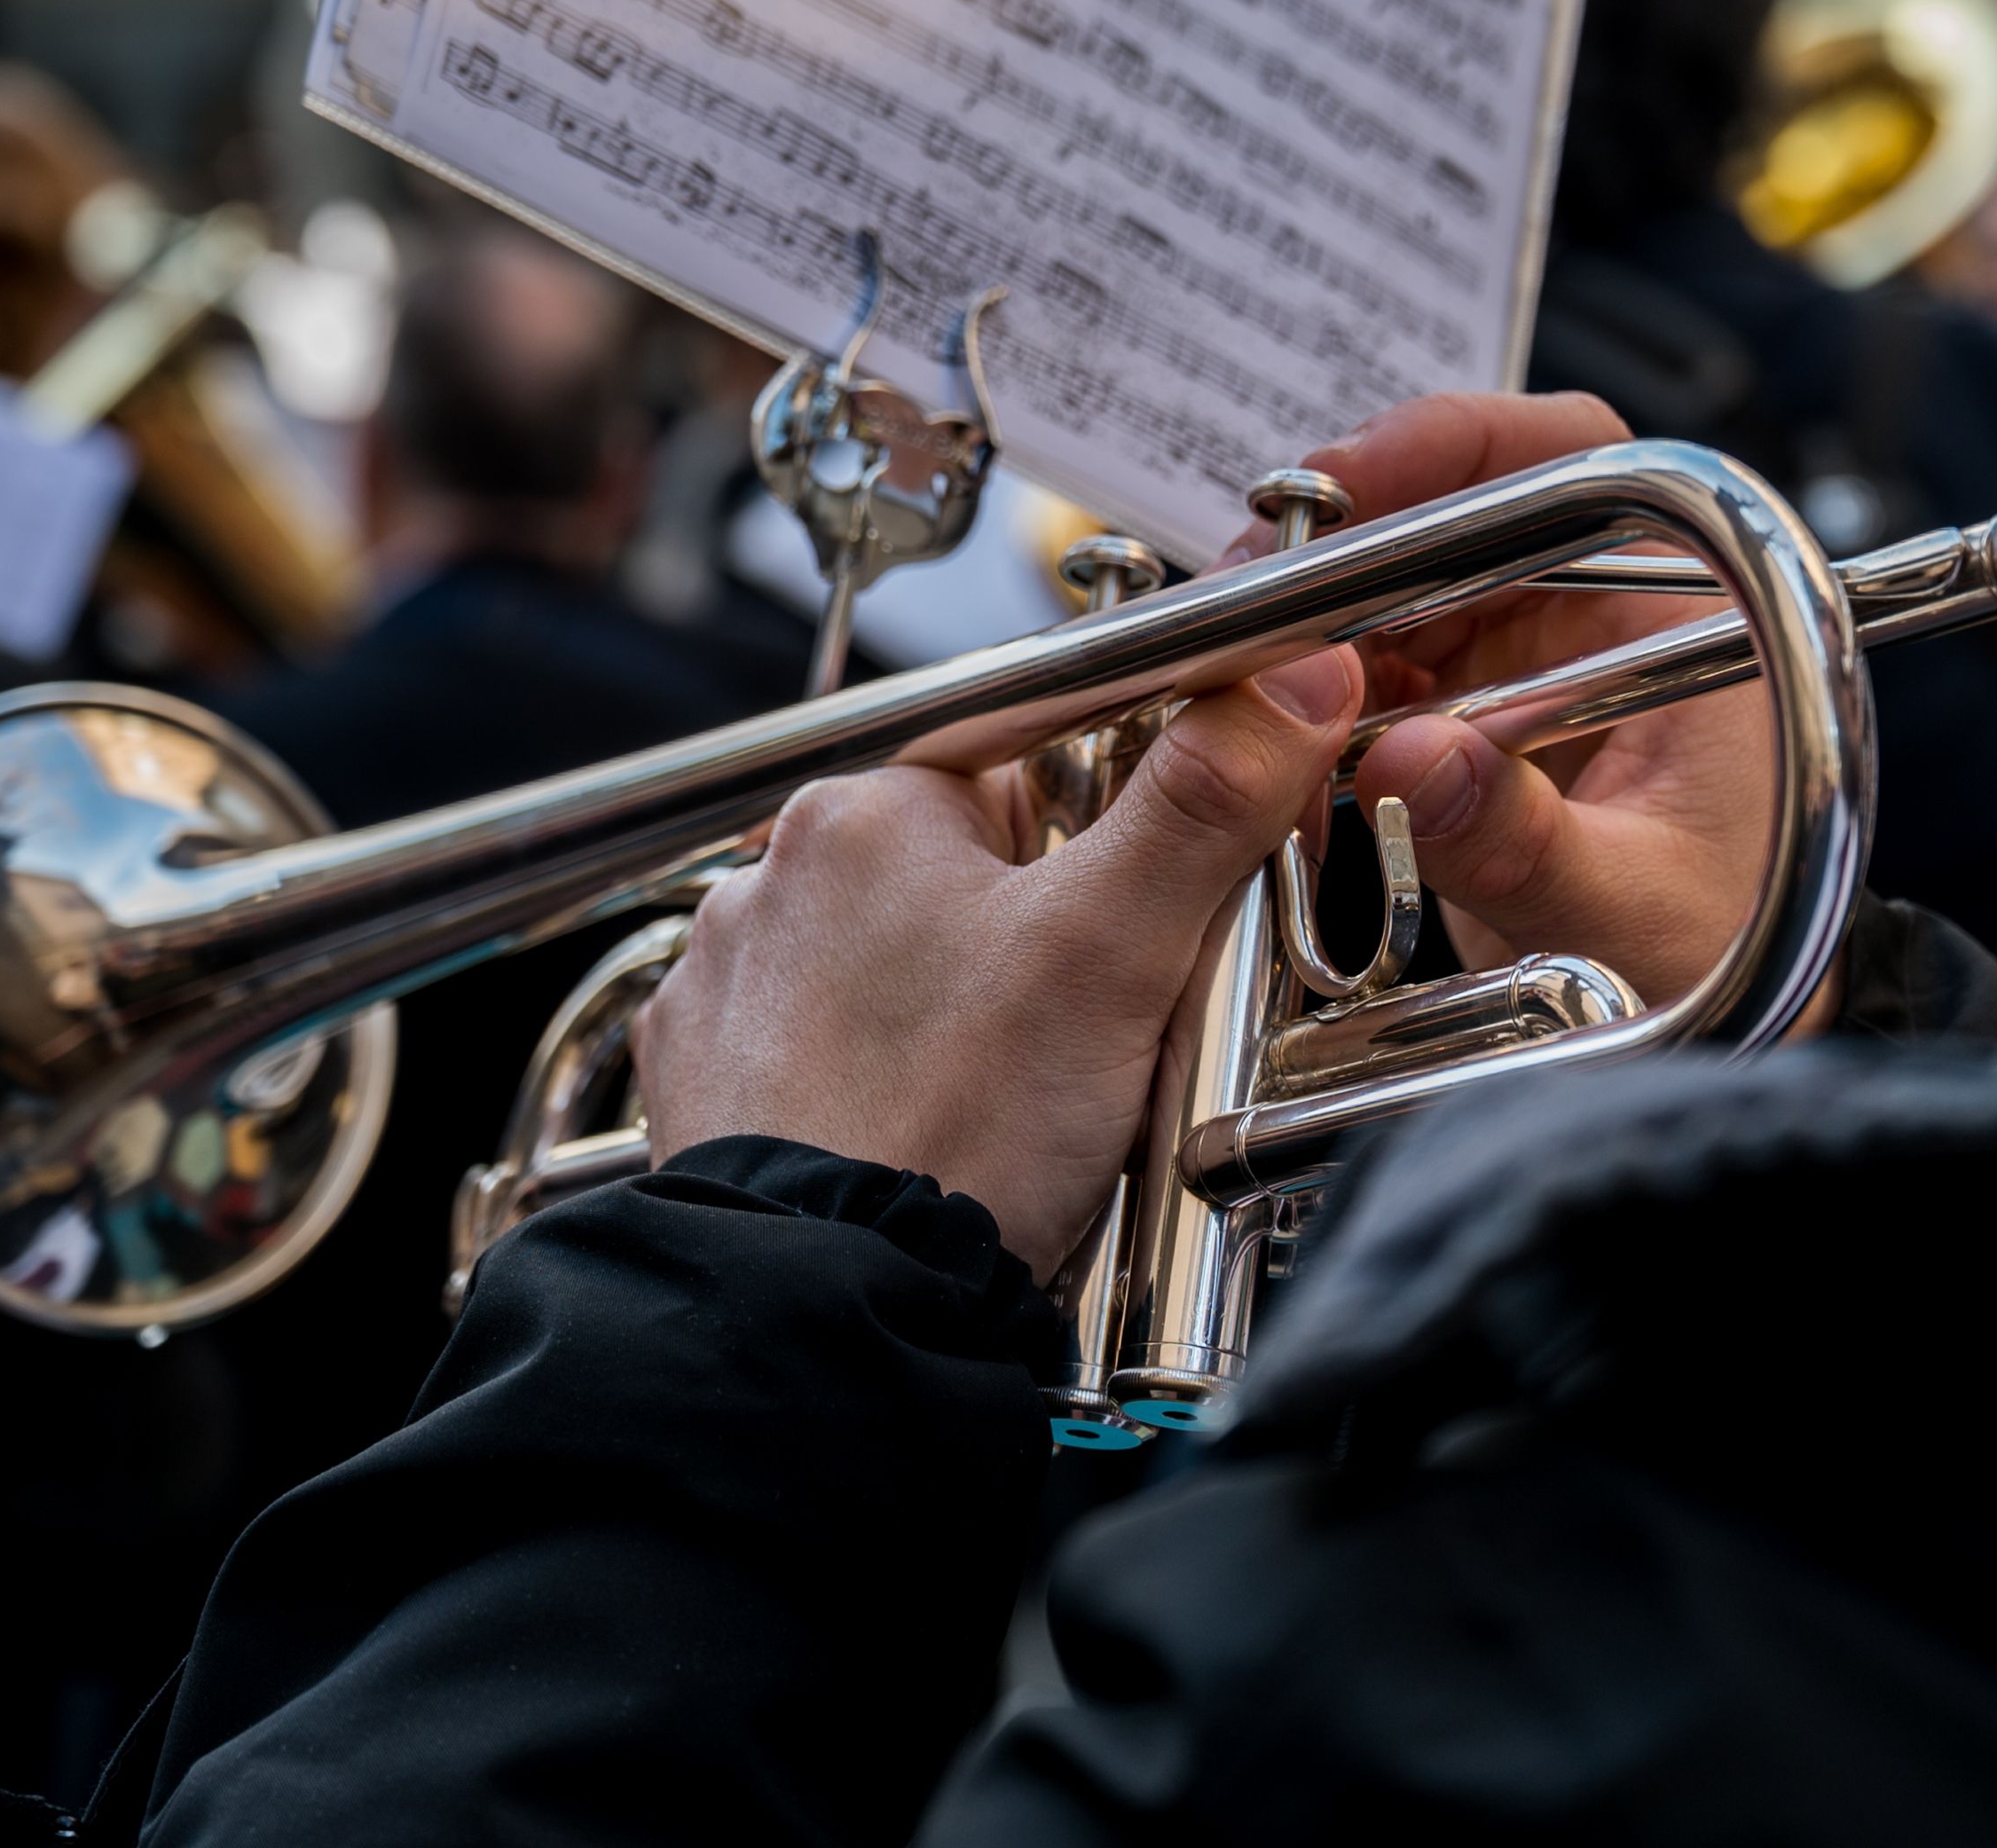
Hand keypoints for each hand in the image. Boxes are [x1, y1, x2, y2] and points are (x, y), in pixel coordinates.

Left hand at [631, 646, 1362, 1269]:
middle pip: (965, 878)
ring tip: (1012, 1109)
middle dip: (1042, 950)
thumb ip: (1204, 804)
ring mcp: (725, 991)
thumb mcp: (1111, 953)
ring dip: (960, 1022)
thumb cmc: (951, 1139)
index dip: (1114, 853)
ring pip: (895, 972)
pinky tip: (931, 1139)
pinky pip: (822, 1056)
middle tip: (1091, 1042)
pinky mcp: (705, 1089)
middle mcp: (768, 884)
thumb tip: (1290, 679)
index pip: (1030, 773)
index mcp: (861, 813)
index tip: (1144, 930)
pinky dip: (881, 1089)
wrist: (823, 1318)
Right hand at [1224, 393, 1775, 999]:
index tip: (1349, 480)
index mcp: (1682, 616)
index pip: (1576, 462)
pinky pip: (1372, 680)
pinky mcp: (1464, 724)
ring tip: (1239, 675)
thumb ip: (1527, 845)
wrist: (1707, 1033)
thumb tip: (1414, 762)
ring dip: (1314, 630)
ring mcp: (1523, 668)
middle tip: (1248, 589)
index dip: (1456, 445)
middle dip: (1345, 547)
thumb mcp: (1637, 912)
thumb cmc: (1720, 955)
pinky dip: (1317, 705)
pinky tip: (1274, 744)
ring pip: (1394, 599)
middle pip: (1450, 520)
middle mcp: (1595, 619)